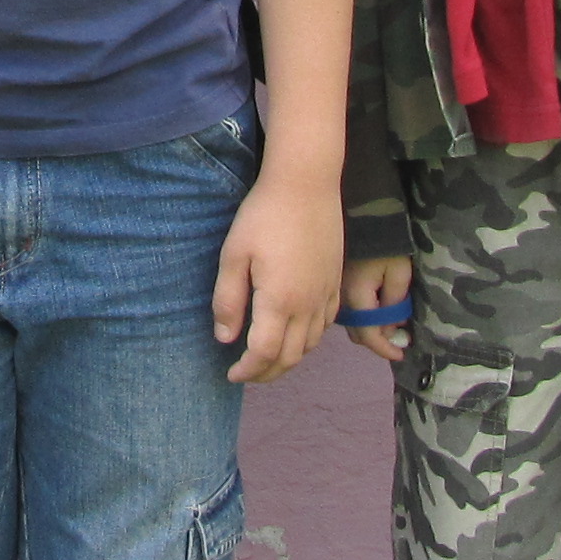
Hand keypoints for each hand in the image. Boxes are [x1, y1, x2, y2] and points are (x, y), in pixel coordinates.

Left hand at [215, 169, 340, 385]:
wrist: (307, 184)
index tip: (231, 374)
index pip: (264, 353)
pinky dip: (309, 340)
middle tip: (247, 375)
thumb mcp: (234, 255)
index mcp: (279, 301)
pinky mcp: (335, 282)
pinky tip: (295, 334)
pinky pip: (326, 325)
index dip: (247, 371)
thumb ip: (228, 300)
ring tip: (268, 359)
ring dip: (289, 360)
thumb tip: (225, 338)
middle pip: (290, 357)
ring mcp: (325, 295)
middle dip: (267, 374)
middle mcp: (307, 305)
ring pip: (310, 345)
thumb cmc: (264, 215)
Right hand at [342, 253, 412, 364]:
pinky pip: (348, 311)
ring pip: (351, 323)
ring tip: (390, 325)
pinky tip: (377, 310)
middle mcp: (340, 299)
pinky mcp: (336, 284)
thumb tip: (390, 328)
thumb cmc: (386, 242)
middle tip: (399, 340)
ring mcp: (335, 291)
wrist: (365, 213)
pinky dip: (362, 317)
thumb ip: (394, 304)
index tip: (401, 354)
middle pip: (357, 333)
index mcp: (356, 297)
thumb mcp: (399, 273)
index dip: (385, 349)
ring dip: (369, 330)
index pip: (368, 335)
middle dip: (378, 341)